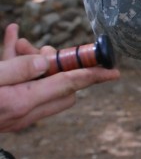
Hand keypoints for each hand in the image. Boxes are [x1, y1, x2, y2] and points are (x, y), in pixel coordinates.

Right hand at [1, 24, 119, 132]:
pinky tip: (14, 41)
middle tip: (40, 51)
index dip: (92, 75)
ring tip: (18, 44)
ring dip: (38, 66)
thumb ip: (17, 69)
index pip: (67, 84)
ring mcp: (17, 117)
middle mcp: (25, 113)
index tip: (113, 71)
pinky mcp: (9, 115)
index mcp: (22, 101)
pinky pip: (26, 90)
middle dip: (59, 66)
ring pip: (44, 88)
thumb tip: (46, 62)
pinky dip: (24, 70)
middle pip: (62, 90)